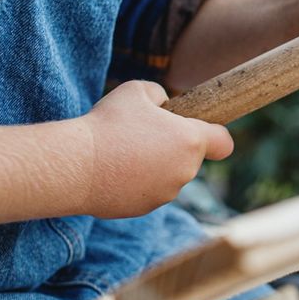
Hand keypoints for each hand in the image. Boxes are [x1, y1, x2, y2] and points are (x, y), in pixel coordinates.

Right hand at [79, 81, 233, 217]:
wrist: (75, 165)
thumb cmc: (108, 123)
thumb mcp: (137, 91)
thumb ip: (159, 95)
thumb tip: (163, 105)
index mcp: (190, 141)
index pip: (223, 142)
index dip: (215, 135)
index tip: (202, 130)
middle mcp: (185, 170)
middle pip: (190, 157)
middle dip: (172, 146)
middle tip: (142, 134)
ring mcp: (166, 193)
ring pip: (168, 175)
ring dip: (153, 165)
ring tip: (122, 152)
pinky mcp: (144, 208)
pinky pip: (147, 191)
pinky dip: (136, 182)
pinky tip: (113, 171)